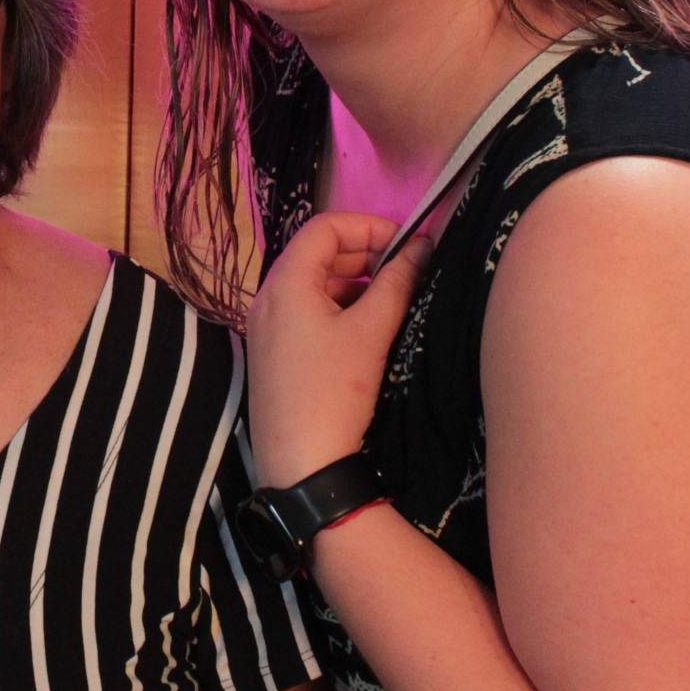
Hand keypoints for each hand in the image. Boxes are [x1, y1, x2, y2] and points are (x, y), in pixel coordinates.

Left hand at [245, 212, 429, 486]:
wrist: (301, 465)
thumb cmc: (334, 391)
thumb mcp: (371, 331)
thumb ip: (397, 282)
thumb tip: (423, 247)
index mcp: (285, 282)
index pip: (324, 227)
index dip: (368, 225)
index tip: (408, 242)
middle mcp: (267, 297)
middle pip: (316, 253)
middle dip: (364, 253)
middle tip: (407, 269)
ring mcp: (266, 328)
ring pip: (313, 284)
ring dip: (354, 281)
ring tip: (394, 296)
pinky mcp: (274, 354)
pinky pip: (306, 312)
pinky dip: (338, 307)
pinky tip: (368, 326)